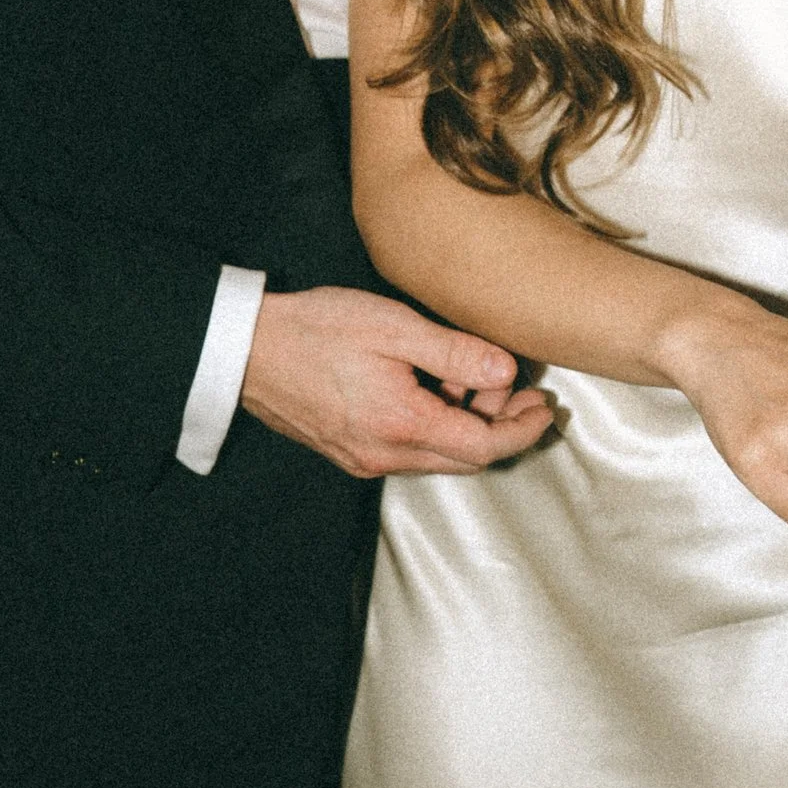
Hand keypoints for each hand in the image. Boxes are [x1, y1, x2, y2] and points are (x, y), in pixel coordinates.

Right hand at [242, 286, 554, 481]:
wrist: (245, 349)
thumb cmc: (314, 330)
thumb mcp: (393, 327)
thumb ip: (455, 351)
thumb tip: (505, 372)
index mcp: (402, 426)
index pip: (485, 449)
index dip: (522, 431)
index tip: (542, 405)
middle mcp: (384, 455)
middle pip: (465, 460)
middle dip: (501, 428)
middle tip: (518, 390)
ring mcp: (363, 458)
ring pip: (437, 456)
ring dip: (467, 426)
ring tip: (474, 378)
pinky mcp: (349, 451)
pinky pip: (409, 450)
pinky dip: (435, 425)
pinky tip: (434, 387)